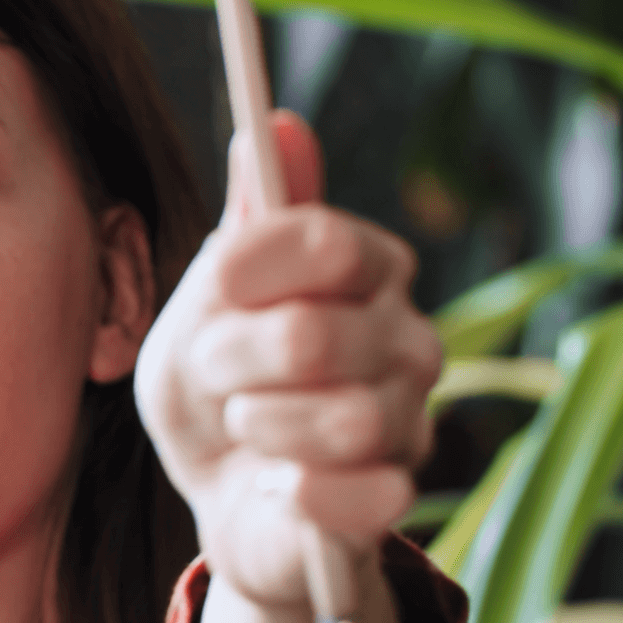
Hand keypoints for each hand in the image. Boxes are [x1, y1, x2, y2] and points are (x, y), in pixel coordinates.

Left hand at [134, 111, 441, 606]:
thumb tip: (274, 123)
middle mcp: (411, 337)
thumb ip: (251, 219)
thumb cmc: (216, 383)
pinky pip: (356, 493)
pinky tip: (281, 487)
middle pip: (313, 336)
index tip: (214, 283)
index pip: (328, 242)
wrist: (221, 496)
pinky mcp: (398, 498)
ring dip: (258, 426)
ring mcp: (414, 419)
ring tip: (245, 426)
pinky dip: (297, 493)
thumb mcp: (207, 297)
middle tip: (214, 372)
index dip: (253, 267)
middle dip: (231, 361)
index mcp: (369, 268)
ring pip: (339, 420)